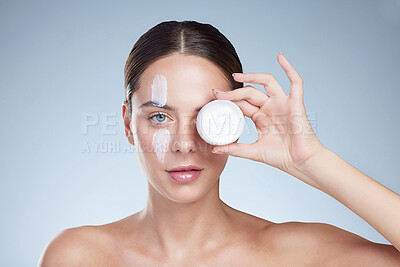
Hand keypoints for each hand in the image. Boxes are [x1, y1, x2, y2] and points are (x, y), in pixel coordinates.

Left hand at [211, 52, 324, 173]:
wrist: (300, 163)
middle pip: (250, 93)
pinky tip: (280, 57)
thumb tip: (214, 149)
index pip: (242, 104)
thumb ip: (235, 149)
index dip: (228, 100)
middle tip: (217, 93)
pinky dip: (289, 68)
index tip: (214, 97)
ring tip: (236, 75)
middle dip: (233, 92)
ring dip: (252, 76)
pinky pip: (295, 82)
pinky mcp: (296, 103)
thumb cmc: (281, 157)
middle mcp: (271, 108)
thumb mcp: (253, 152)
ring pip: (267, 82)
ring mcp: (283, 104)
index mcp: (261, 118)